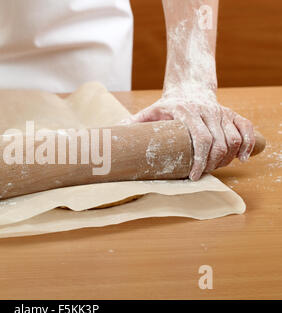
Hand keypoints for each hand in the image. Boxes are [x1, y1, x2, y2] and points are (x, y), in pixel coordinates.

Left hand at [127, 95, 254, 180]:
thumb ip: (132, 124)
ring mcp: (221, 111)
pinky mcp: (232, 113)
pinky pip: (247, 129)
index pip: (201, 139)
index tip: (194, 176)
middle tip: (201, 175)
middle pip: (219, 143)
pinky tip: (242, 158)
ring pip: (234, 139)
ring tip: (214, 168)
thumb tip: (111, 136)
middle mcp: (207, 110)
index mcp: (186, 111)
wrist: (187, 88)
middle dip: (212, 164)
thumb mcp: (148, 113)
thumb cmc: (166, 106)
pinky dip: (248, 145)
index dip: (200, 161)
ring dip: (227, 158)